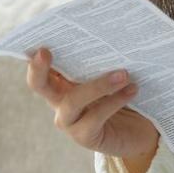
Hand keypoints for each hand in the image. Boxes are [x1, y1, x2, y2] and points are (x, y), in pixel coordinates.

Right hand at [26, 47, 159, 161]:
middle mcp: (58, 100)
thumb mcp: (109, 73)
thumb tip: (108, 36)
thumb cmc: (121, 93)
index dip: (34, 56)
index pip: (41, 65)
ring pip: (72, 101)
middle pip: (38, 85)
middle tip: (44, 52)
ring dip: (98, 85)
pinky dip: (115, 101)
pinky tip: (132, 90)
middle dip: (38, 68)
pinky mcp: (85, 136)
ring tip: (124, 73)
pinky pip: (96, 117)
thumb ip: (100, 60)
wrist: (139, 129)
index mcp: (61, 81)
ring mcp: (69, 121)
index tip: (37, 42)